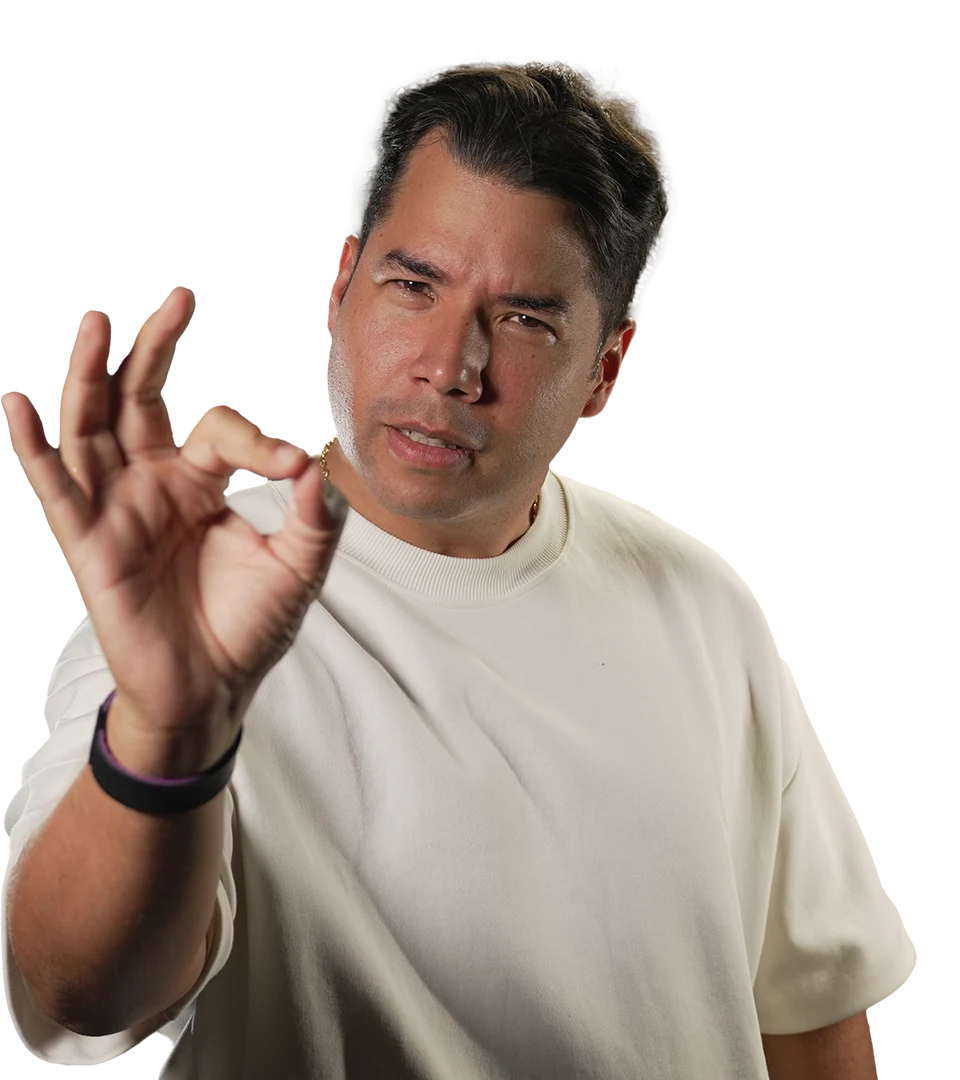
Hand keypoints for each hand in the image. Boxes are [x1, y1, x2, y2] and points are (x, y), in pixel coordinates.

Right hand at [1, 287, 346, 740]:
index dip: (256, 439)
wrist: (213, 688)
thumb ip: (315, 516)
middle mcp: (151, 485)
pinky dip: (34, 447)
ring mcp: (116, 510)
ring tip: (94, 321)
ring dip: (89, 376)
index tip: (292, 465)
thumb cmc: (250, 626)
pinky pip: (57, 490)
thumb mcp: (299, 566)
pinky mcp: (89, 545)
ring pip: (91, 428)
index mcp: (198, 483)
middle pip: (138, 401)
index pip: (216, 428)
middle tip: (173, 299)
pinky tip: (18, 403)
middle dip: (150, 350)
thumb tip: (318, 461)